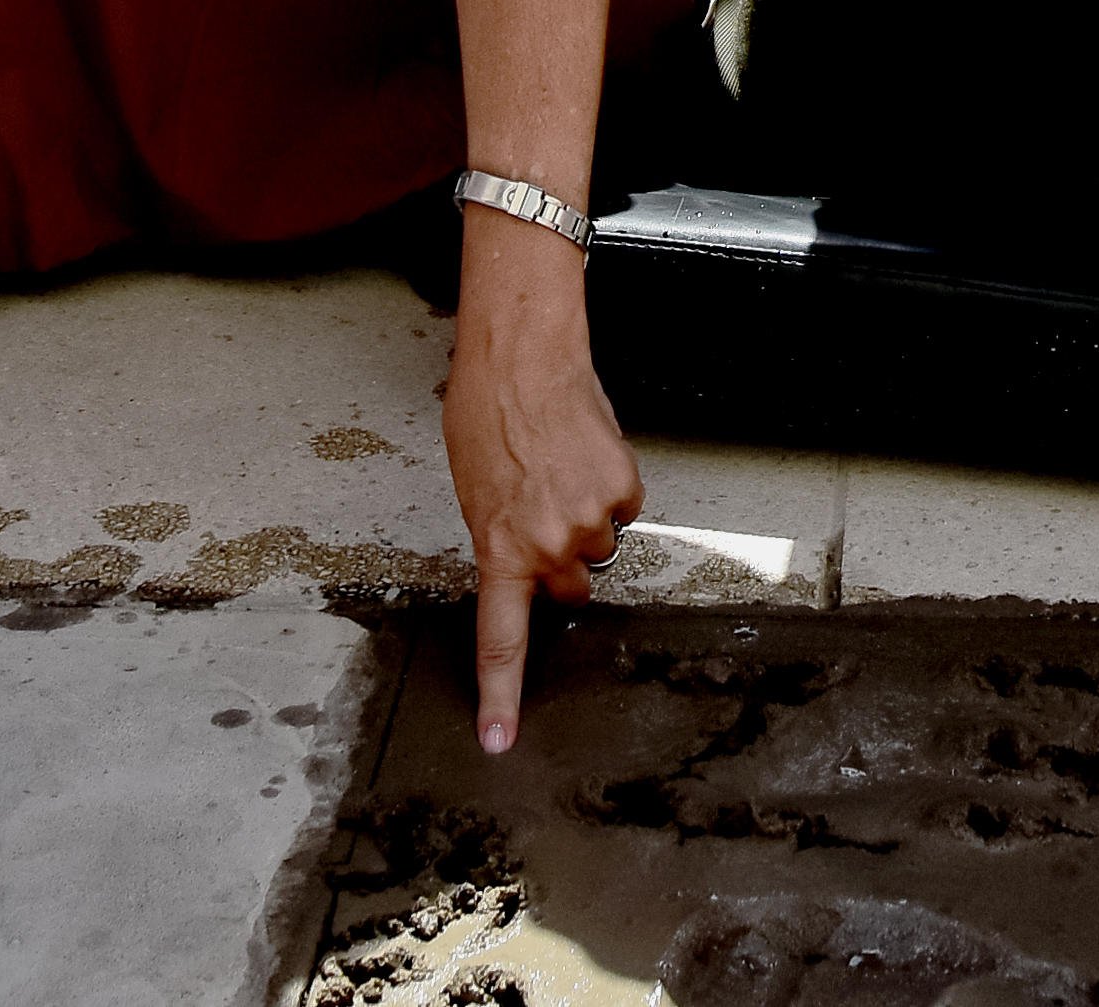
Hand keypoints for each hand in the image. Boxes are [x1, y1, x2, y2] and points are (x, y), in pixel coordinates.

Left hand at [442, 239, 641, 755]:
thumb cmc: (486, 414)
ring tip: (560, 468)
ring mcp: (588, 519)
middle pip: (570, 588)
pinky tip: (585, 453)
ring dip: (585, 516)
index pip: (502, 641)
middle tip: (543, 512)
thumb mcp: (474, 492)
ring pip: (598, 543)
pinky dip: (610, 486)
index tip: (501, 740)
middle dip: (561, 562)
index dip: (501, 696)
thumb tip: (522, 560)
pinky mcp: (623, 489)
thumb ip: (499, 540)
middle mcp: (546, 545)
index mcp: (498, 550)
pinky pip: (624, 506)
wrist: (525, 358)